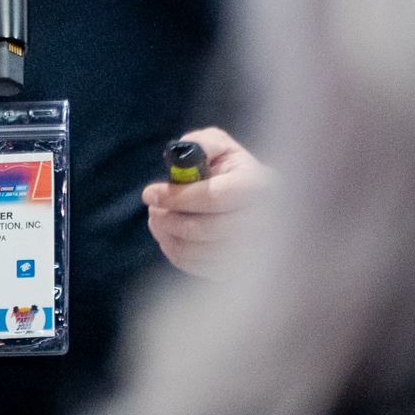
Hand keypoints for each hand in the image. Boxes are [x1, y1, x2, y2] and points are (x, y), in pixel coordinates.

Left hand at [142, 128, 270, 276]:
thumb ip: (200, 144)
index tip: (149, 193)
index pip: (213, 197)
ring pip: (197, 251)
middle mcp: (265, 223)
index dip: (177, 196)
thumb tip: (178, 161)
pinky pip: (198, 268)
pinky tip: (170, 236)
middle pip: (203, 229)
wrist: (261, 203)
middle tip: (153, 208)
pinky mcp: (242, 270)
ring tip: (158, 219)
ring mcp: (256, 252)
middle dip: (168, 218)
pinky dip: (176, 252)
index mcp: (260, 187)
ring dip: (167, 235)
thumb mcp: (220, 145)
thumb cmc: (233, 170)